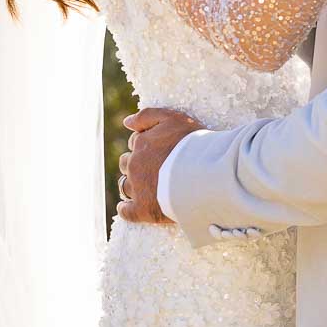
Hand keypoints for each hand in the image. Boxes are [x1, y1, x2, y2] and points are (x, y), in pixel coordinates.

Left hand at [118, 107, 204, 223]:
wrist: (201, 174)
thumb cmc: (191, 144)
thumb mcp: (172, 118)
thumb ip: (147, 116)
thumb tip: (126, 121)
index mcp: (141, 143)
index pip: (135, 141)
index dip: (145, 144)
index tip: (157, 149)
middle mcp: (135, 164)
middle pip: (127, 163)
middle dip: (136, 163)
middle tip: (153, 167)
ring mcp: (137, 188)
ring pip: (125, 185)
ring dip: (131, 184)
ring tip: (145, 187)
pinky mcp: (142, 209)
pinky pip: (126, 211)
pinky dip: (125, 209)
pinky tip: (128, 207)